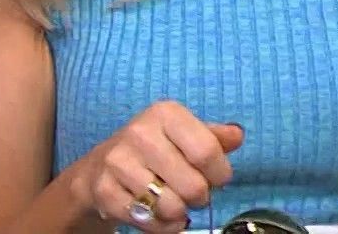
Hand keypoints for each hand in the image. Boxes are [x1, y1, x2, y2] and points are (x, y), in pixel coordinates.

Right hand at [74, 100, 243, 233]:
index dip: (220, 173)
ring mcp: (119, 162)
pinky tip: (154, 211)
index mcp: (165, 114)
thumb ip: (214, 137)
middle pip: (194, 186)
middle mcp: (140, 133)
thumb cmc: (153, 149)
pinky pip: (149, 222)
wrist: (100, 166)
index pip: (208, 152)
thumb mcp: (184, 134)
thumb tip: (237, 135)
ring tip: (171, 200)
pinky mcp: (105, 190)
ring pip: (172, 207)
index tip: (214, 176)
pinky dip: (160, 225)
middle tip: (189, 191)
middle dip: (199, 197)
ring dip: (178, 212)